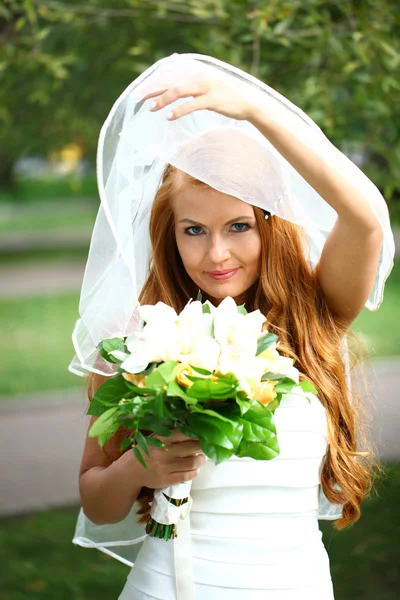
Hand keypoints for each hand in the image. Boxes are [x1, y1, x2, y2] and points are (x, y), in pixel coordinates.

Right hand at [128, 428, 206, 488]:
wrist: (131, 471)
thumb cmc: (145, 450)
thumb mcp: (154, 438)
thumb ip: (170, 433)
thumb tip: (191, 428)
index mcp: (161, 438)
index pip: (184, 433)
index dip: (197, 433)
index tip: (205, 433)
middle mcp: (164, 451)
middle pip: (192, 447)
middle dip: (202, 446)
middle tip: (206, 446)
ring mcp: (166, 467)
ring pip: (192, 462)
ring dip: (201, 460)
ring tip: (202, 458)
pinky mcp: (167, 480)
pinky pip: (187, 476)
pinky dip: (195, 471)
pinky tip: (195, 468)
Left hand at [140, 79, 254, 121]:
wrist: (248, 106)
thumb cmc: (227, 101)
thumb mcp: (209, 91)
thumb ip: (195, 90)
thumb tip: (180, 92)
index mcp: (198, 77)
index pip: (172, 80)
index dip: (156, 86)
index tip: (142, 93)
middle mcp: (200, 79)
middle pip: (172, 84)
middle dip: (155, 92)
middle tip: (140, 100)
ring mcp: (207, 88)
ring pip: (179, 92)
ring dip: (163, 100)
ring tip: (151, 109)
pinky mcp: (213, 100)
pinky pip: (192, 104)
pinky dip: (179, 110)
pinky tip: (169, 117)